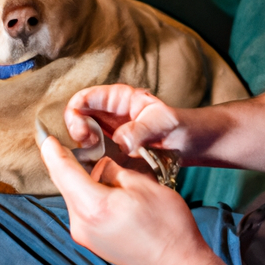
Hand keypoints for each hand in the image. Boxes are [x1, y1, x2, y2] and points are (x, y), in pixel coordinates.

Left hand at [39, 134, 207, 264]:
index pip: (62, 172)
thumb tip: (101, 165)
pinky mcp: (93, 242)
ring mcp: (86, 236)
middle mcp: (82, 224)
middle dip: (72, 162)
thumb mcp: (142, 184)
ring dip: (85, 179)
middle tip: (85, 144)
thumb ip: (114, 170)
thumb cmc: (167, 227)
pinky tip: (111, 189)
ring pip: (76, 196)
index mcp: (93, 206)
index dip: (52, 151)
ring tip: (110, 170)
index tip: (46, 137)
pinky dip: (92, 194)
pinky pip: (84, 209)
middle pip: (66, 184)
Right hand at [64, 84, 185, 157]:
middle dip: (77, 130)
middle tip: (89, 144)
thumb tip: (120, 142)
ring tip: (100, 156)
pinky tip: (102, 166)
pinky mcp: (111, 151)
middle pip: (78, 117)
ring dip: (85, 148)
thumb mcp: (161, 122)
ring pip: (83, 138)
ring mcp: (108, 132)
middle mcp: (108, 113)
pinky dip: (93, 161)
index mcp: (117, 98)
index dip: (76, 112)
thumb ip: (140, 129)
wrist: (188, 143)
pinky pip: (94, 154)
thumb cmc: (176, 124)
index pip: (85, 98)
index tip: (82, 130)